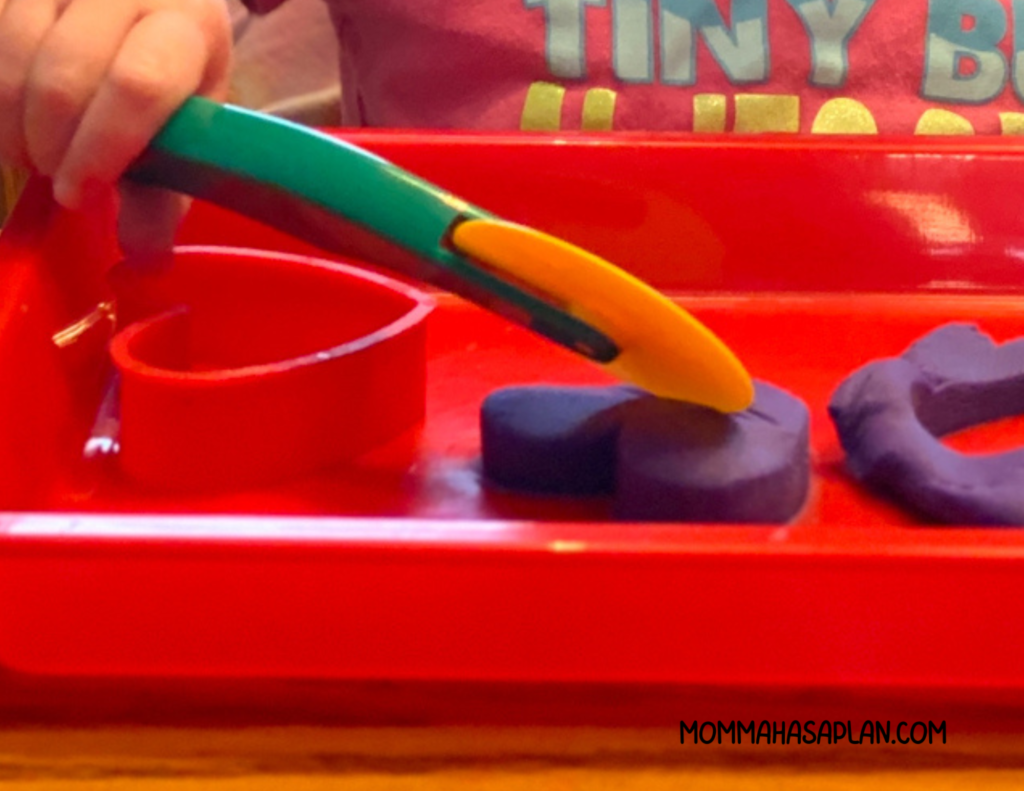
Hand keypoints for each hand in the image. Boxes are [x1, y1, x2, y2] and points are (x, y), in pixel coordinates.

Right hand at [0, 0, 232, 255]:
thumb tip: (144, 262)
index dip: (100, 147)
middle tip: (56, 181)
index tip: (77, 194)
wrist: (143, 5)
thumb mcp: (180, 135)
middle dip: (51, 143)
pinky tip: (13, 120)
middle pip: (68, 71)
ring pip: (16, 49)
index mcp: (189, 27)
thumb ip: (160, 198)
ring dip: (12, 122)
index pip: (140, 84)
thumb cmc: (166, 79)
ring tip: (31, 154)